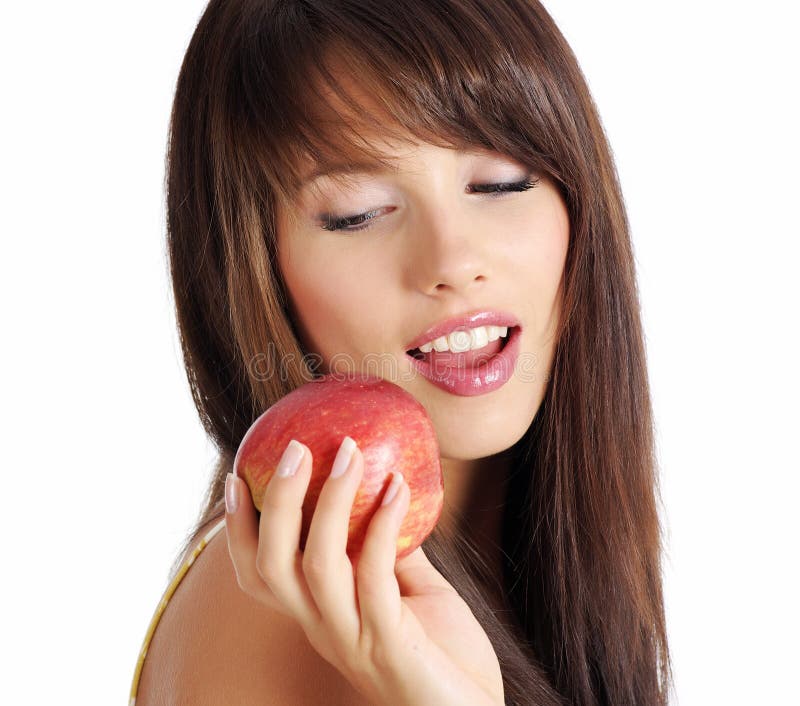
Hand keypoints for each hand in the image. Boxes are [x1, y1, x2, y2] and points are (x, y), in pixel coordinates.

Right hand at [225, 438, 504, 705]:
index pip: (259, 575)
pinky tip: (399, 487)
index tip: (237, 476)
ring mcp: (353, 638)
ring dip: (330, 502)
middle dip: (276, 503)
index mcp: (319, 616)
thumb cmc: (444, 654)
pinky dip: (383, 525)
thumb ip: (389, 552)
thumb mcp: (409, 593)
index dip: (238, 529)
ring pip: (317, 566)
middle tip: (294, 449)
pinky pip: (377, 576)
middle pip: (273, 566)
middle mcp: (323, 630)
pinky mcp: (390, 645)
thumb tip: (384, 496)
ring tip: (349, 453)